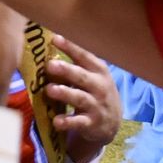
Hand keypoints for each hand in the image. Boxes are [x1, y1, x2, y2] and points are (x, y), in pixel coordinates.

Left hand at [46, 37, 122, 162]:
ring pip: (80, 98)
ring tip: (50, 89)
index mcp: (98, 71)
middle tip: (50, 65)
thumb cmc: (96, 92)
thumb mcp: (93, 76)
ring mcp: (96, 105)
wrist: (112, 123)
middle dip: (66, 70)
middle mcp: (99, 86)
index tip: (55, 38)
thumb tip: (50, 46)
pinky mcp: (92, 123)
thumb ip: (77, 64)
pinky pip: (79, 122)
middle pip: (82, 77)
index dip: (71, 47)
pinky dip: (68, 122)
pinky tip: (56, 121)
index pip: (84, 56)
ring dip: (65, 93)